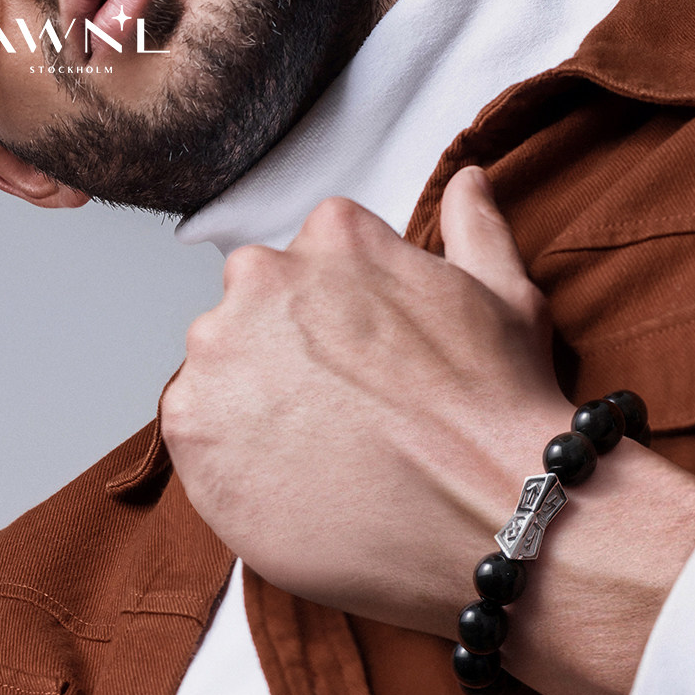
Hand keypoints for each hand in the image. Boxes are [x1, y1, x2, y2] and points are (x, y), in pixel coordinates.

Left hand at [162, 167, 572, 637]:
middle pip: (252, 313)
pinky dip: (229, 453)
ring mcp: (218, 352)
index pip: (306, 266)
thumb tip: (467, 182)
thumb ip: (473, 228)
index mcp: (332, 239)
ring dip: (252, 402)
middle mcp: (263, 280)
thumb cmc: (497, 410)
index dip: (335, 324)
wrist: (491, 512)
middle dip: (285, 355)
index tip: (360, 364)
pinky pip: (195, 430)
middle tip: (338, 412)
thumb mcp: (503, 297)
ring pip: (218, 370)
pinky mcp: (191, 426)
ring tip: (315, 452)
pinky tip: (287, 478)